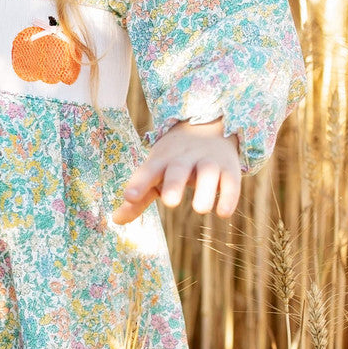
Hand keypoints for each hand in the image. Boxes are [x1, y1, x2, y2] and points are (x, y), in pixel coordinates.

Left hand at [112, 119, 241, 224]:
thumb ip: (139, 197)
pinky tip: (223, 213)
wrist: (209, 128)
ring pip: (208, 172)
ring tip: (200, 209)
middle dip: (174, 183)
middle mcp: (185, 158)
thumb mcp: (156, 172)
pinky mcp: (229, 168)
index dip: (139, 182)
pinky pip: (231, 180)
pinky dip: (229, 196)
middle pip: (178, 168)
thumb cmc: (175, 160)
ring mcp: (208, 161)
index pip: (148, 169)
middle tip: (169, 202)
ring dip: (205, 190)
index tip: (129, 197)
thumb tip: (115, 220)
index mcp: (162, 159)